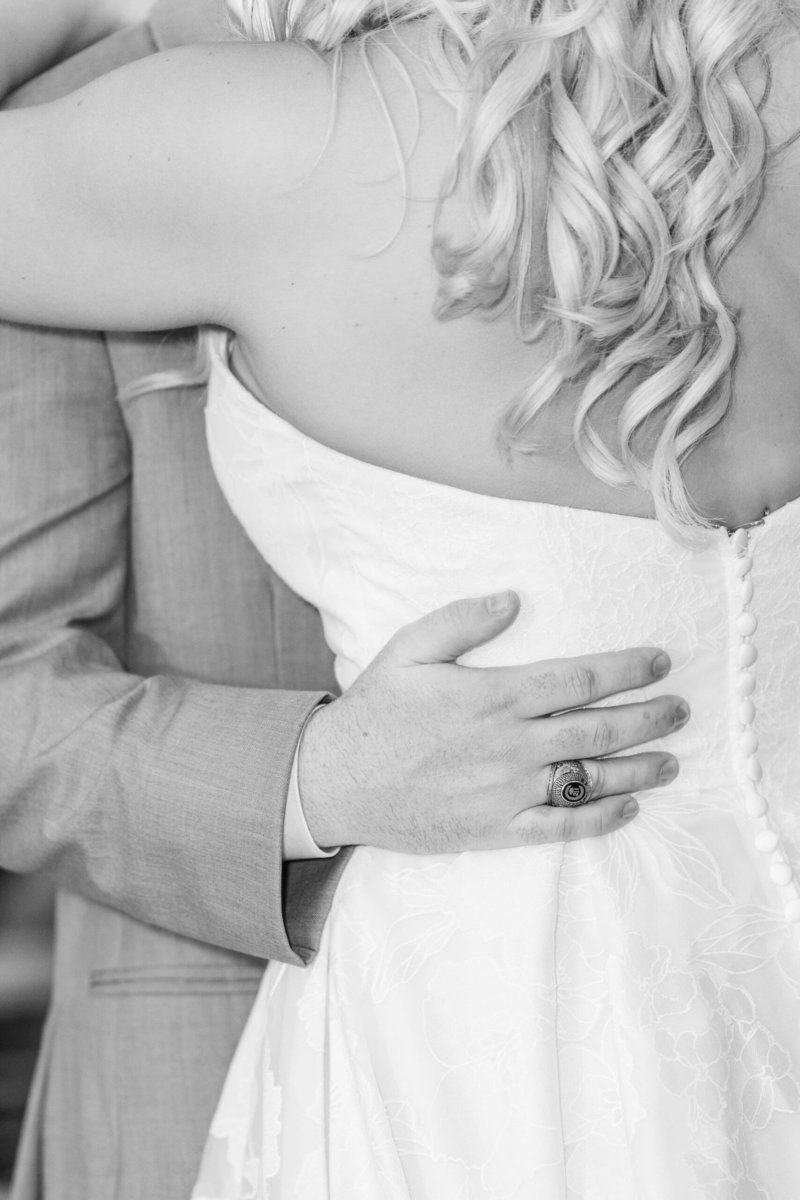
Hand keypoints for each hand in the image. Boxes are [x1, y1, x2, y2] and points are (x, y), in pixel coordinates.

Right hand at [298, 591, 686, 852]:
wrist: (336, 781)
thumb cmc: (375, 711)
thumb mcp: (409, 649)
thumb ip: (463, 620)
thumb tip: (512, 599)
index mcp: (494, 695)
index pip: (579, 677)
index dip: (626, 668)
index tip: (658, 662)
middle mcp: (511, 744)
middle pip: (598, 727)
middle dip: (648, 717)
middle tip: (681, 711)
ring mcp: (507, 790)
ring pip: (590, 778)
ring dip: (638, 768)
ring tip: (670, 761)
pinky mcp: (497, 829)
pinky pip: (560, 827)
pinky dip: (599, 819)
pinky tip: (628, 810)